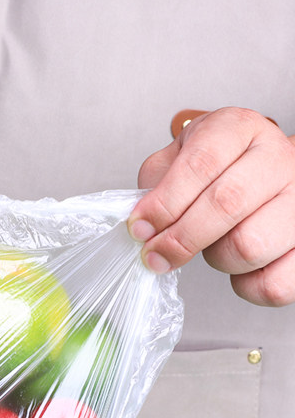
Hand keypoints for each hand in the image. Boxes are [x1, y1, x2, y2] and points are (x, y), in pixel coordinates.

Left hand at [128, 107, 294, 305]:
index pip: (201, 163)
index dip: (164, 203)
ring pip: (249, 246)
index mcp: (239, 130)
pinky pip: (275, 284)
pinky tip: (238, 270)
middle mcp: (279, 158)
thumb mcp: (178, 159)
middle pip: (227, 204)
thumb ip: (156, 185)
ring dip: (216, 259)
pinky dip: (247, 287)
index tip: (140, 228)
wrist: (261, 177)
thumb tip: (143, 223)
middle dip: (180, 239)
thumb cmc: (214, 171)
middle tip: (155, 255)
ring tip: (212, 247)